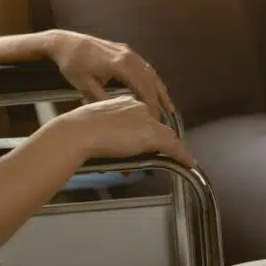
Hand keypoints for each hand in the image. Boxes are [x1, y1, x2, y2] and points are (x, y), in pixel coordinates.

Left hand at [45, 30, 175, 115]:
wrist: (65, 42)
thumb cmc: (72, 64)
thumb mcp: (84, 85)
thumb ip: (103, 99)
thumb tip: (119, 113)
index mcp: (119, 64)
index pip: (142, 87)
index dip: (150, 104)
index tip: (154, 119)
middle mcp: (128, 56)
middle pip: (150, 79)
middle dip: (158, 99)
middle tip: (164, 118)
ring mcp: (127, 52)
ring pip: (150, 72)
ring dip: (159, 89)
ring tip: (168, 106)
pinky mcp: (125, 51)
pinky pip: (144, 66)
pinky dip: (152, 80)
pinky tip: (154, 90)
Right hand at [49, 96, 193, 167]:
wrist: (78, 132)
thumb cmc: (77, 130)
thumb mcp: (94, 125)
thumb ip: (106, 129)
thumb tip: (108, 141)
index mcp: (124, 102)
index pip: (144, 115)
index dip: (147, 130)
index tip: (145, 140)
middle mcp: (139, 107)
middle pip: (158, 125)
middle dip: (161, 140)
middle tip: (165, 153)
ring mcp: (147, 121)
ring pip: (168, 135)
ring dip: (174, 148)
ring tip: (180, 159)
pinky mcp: (153, 135)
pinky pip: (174, 147)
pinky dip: (183, 156)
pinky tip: (188, 163)